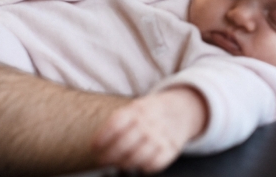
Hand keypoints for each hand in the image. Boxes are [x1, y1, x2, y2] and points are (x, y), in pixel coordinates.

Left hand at [92, 87, 207, 173]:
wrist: (181, 110)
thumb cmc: (149, 114)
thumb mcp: (134, 109)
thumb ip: (118, 124)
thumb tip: (97, 144)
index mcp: (137, 109)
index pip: (116, 124)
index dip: (102, 138)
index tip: (94, 147)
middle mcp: (149, 122)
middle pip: (125, 142)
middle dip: (110, 155)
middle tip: (102, 160)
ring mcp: (161, 136)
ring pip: (138, 156)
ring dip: (125, 163)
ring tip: (119, 164)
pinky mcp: (171, 149)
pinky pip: (155, 164)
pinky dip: (144, 167)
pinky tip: (139, 165)